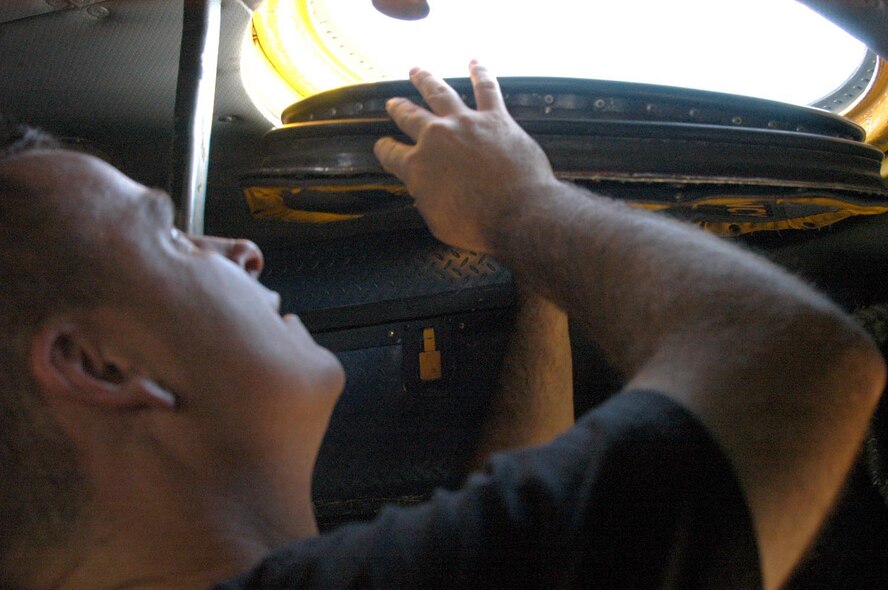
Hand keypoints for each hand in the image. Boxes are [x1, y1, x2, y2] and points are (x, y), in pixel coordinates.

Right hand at [373, 61, 556, 253]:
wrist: (518, 214)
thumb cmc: (480, 225)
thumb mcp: (439, 222)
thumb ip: (427, 199)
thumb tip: (427, 192)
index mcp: (417, 167)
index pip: (391, 153)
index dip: (385, 150)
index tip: (383, 147)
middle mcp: (436, 138)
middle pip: (410, 116)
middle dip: (400, 109)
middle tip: (394, 103)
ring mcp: (465, 123)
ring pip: (440, 93)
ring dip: (426, 80)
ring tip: (417, 71)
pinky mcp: (495, 118)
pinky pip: (486, 88)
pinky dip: (480, 73)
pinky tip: (475, 62)